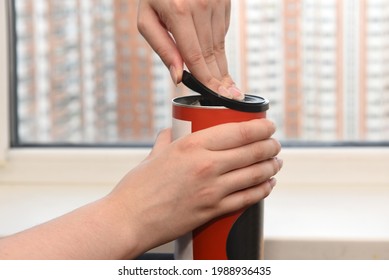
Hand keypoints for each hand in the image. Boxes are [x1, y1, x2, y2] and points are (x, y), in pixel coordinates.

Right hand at [109, 119, 281, 256]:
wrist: (129, 219)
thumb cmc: (138, 186)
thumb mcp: (155, 154)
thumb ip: (167, 139)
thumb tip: (172, 131)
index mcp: (192, 145)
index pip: (239, 131)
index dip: (261, 127)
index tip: (269, 125)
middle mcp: (206, 165)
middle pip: (253, 151)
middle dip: (271, 145)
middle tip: (275, 144)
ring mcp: (212, 190)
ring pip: (255, 174)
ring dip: (271, 166)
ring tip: (276, 162)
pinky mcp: (213, 210)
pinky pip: (247, 198)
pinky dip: (263, 190)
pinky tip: (268, 184)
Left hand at [137, 0, 243, 99]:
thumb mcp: (146, 18)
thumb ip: (162, 48)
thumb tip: (177, 76)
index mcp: (179, 11)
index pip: (196, 55)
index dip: (207, 79)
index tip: (217, 95)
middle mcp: (201, 6)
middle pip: (212, 53)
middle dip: (220, 79)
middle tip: (230, 97)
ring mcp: (216, 1)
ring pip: (220, 44)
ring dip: (222, 66)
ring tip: (228, 85)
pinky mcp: (224, 0)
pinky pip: (223, 31)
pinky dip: (218, 46)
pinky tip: (216, 58)